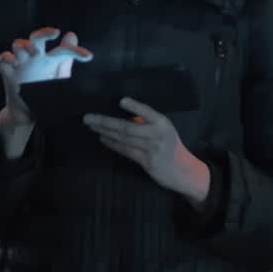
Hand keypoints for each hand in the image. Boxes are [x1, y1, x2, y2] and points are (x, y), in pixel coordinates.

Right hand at [0, 28, 92, 126]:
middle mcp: (34, 59)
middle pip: (36, 37)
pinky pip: (3, 59)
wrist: (26, 114)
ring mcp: (20, 64)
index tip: (88, 57)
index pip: (62, 49)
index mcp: (49, 60)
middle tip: (55, 33)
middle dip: (44, 33)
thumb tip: (72, 35)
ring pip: (18, 44)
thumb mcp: (59, 80)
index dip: (74, 50)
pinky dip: (7, 57)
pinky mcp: (8, 73)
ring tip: (33, 53)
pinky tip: (14, 61)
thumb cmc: (44, 94)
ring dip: (24, 45)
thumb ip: (66, 62)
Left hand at [83, 97, 210, 206]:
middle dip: (105, 122)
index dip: (135, 106)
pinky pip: (126, 151)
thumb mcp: (164, 130)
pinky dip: (113, 144)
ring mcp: (152, 150)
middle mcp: (157, 135)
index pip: (147, 112)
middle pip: (127, 127)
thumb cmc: (171, 146)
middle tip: (88, 117)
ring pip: (124, 139)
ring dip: (105, 132)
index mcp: (162, 123)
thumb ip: (147, 122)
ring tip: (91, 126)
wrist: (184, 170)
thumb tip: (124, 116)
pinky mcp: (147, 163)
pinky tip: (102, 138)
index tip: (121, 100)